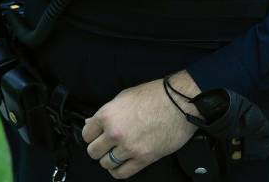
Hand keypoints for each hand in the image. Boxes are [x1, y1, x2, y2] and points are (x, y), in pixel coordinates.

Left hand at [82, 72, 202, 178]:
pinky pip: (122, 173)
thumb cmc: (157, 95)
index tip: (98, 135)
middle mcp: (115, 132)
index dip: (93, 134)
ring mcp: (129, 147)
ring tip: (118, 153)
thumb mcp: (126, 96)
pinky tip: (123, 163)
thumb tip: (92, 123)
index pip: (87, 134)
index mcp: (108, 114)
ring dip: (110, 159)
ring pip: (106, 163)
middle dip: (100, 148)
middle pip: (93, 151)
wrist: (181, 102)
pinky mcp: (144, 158)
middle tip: (108, 145)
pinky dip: (119, 171)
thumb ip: (108, 112)